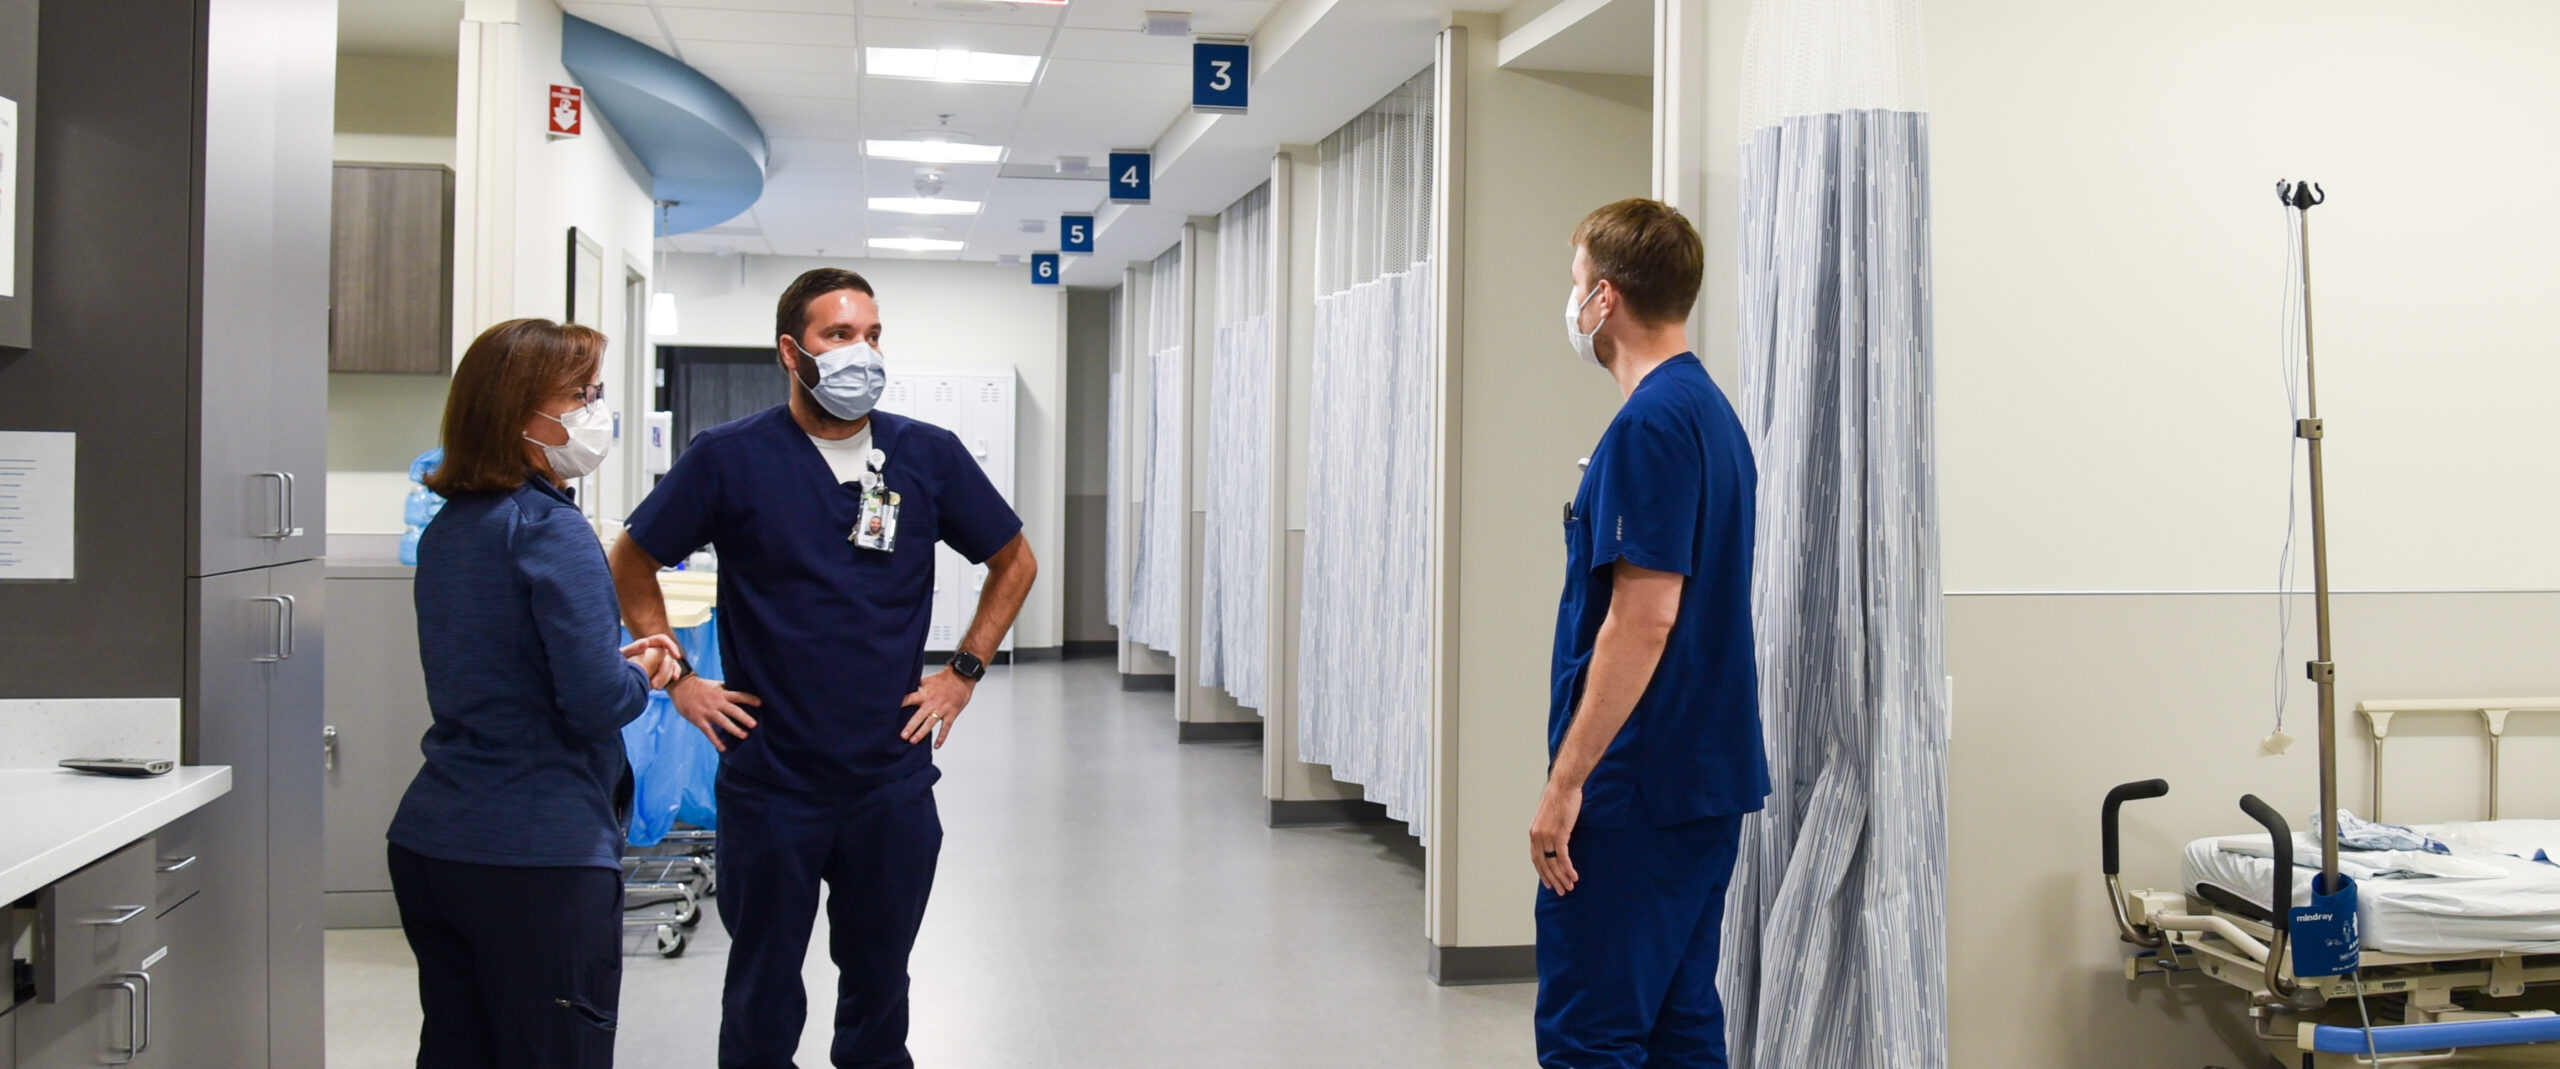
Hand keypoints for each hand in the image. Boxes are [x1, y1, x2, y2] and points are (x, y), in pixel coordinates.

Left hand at [620, 634, 684, 688]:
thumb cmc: (615, 664)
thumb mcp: (622, 656)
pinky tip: (674, 679)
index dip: (671, 646)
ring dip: (666, 676)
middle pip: (667, 656)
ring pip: (670, 665)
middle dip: (664, 671)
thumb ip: (633, 648)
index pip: (662, 640)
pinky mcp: (659, 670)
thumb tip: (646, 642)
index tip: (677, 656)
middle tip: (654, 685)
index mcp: (646, 644)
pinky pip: (671, 670)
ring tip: (655, 687)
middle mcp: (654, 651)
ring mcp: (658, 660)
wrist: (615, 678)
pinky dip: (673, 674)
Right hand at [671, 674, 761, 751]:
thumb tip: (741, 695)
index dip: (750, 699)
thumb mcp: (715, 685)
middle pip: (733, 710)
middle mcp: (716, 702)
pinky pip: (709, 732)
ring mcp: (708, 712)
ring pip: (723, 722)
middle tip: (754, 725)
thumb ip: (727, 691)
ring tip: (744, 736)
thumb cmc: (700, 686)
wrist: (681, 686)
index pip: (739, 696)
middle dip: (744, 718)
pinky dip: (716, 741)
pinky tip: (723, 748)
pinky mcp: (699, 720)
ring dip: (734, 730)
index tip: (760, 703)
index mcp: (722, 693)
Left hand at [900, 669, 974, 748]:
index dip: (901, 704)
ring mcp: (942, 709)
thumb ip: (917, 687)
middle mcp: (932, 702)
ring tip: (913, 741)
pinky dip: (941, 737)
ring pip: (930, 723)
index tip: (890, 712)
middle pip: (919, 716)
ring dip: (921, 733)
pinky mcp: (951, 714)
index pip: (909, 699)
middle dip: (911, 726)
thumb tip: (905, 689)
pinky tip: (936, 746)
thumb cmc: (945, 679)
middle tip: (903, 736)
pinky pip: (946, 728)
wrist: (962, 677)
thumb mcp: (928, 680)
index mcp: (925, 693)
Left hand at [1530, 779, 1583, 894]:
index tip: (1549, 882)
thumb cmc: (1559, 799)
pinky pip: (1563, 857)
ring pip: (1553, 863)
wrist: (1564, 786)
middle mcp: (1537, 836)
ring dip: (1562, 877)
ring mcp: (1547, 836)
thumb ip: (1549, 829)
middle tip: (1560, 891)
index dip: (1542, 872)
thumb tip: (1555, 839)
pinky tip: (1574, 877)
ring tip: (1569, 888)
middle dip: (1553, 879)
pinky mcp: (1559, 834)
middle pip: (1544, 864)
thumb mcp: (1549, 816)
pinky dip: (1568, 869)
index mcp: (1533, 833)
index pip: (1536, 858)